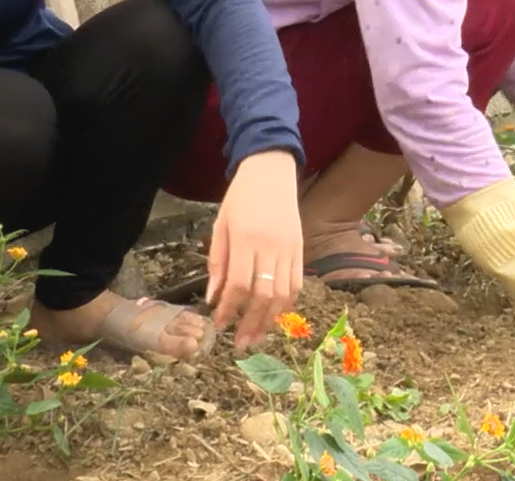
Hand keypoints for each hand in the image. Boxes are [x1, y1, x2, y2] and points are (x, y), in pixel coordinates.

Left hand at [207, 148, 302, 349]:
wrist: (271, 171)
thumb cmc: (240, 197)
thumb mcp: (221, 225)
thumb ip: (217, 262)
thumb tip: (214, 297)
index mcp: (245, 240)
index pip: (237, 284)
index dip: (229, 309)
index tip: (220, 324)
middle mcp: (270, 247)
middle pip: (263, 295)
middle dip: (251, 323)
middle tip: (241, 343)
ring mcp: (289, 249)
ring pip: (283, 294)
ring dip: (270, 319)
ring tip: (258, 336)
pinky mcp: (301, 249)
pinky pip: (297, 283)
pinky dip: (287, 303)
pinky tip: (276, 315)